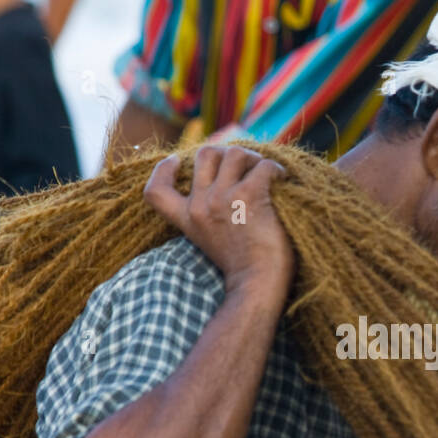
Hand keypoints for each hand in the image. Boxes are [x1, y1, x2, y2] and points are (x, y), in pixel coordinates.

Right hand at [143, 146, 291, 298]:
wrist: (258, 285)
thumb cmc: (244, 268)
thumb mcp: (210, 240)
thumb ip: (207, 215)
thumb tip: (221, 183)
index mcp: (188, 219)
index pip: (155, 190)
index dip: (163, 169)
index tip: (177, 160)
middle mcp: (201, 205)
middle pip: (206, 154)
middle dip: (228, 153)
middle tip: (246, 168)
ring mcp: (223, 198)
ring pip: (235, 153)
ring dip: (255, 159)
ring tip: (267, 175)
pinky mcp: (249, 196)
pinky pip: (264, 166)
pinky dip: (277, 170)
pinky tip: (282, 183)